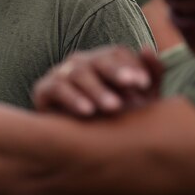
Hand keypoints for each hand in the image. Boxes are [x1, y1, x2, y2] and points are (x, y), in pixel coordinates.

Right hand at [33, 46, 162, 117]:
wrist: (76, 145)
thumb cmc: (113, 119)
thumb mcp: (138, 101)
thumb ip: (151, 77)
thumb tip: (148, 49)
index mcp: (103, 62)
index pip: (117, 53)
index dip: (132, 65)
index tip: (145, 84)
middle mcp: (82, 63)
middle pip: (99, 60)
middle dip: (116, 72)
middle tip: (132, 85)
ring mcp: (61, 73)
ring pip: (79, 73)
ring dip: (97, 89)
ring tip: (113, 107)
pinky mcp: (43, 89)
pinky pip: (58, 89)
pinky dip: (73, 99)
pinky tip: (88, 112)